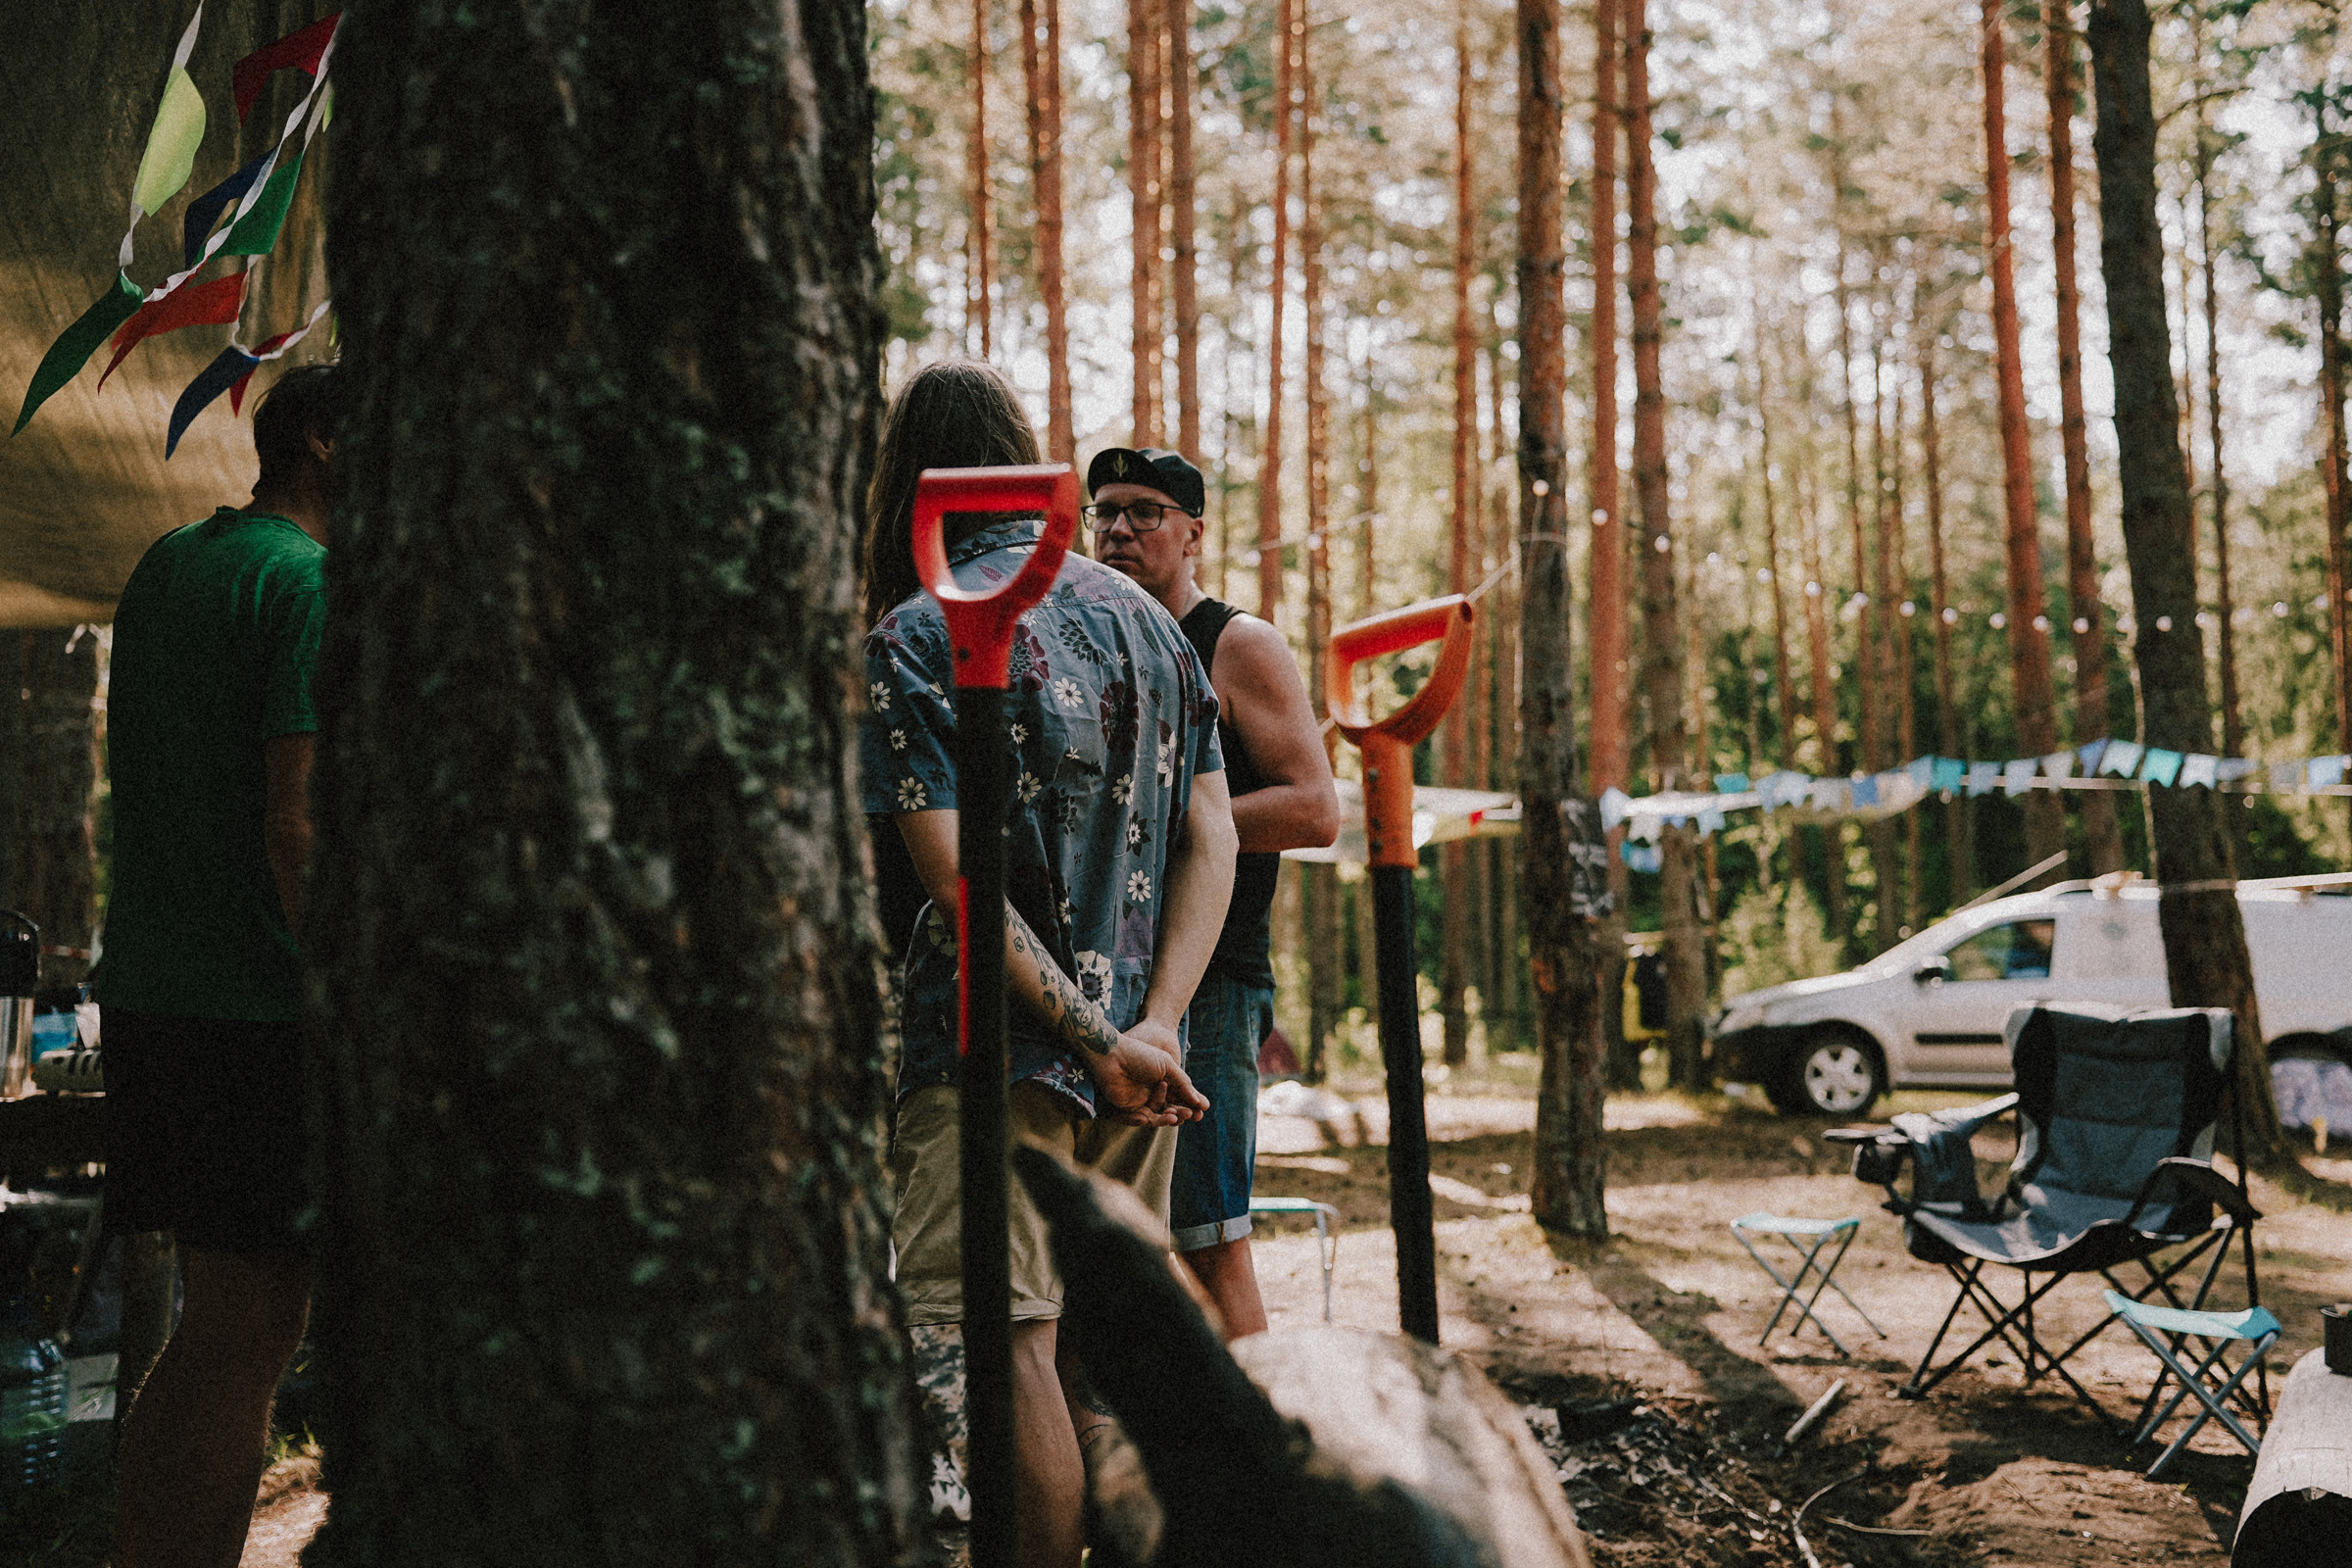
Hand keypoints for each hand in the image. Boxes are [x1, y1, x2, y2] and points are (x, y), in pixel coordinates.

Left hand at [1087, 1030, 1207, 1125]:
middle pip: (1171, 1109)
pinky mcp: (1126, 1108)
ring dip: (1167, 1119)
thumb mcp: (1167, 1065)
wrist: (1113, 1055)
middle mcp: (1152, 1091)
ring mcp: (1140, 1100)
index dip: (1191, 1103)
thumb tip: (1201, 1103)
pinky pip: (1138, 1119)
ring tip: (1174, 1116)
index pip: (1180, 1097)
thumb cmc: (1140, 1055)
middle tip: (1192, 1115)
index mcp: (1163, 1080)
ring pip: (1157, 1117)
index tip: (1203, 1109)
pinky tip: (1147, 1117)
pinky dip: (1144, 1120)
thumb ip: (1184, 1084)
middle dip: (1182, 1113)